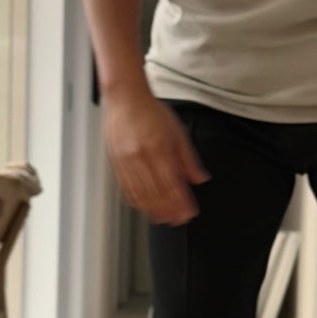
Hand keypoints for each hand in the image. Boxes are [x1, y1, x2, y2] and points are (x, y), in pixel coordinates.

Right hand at [103, 93, 209, 224]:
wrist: (125, 96)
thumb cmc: (151, 111)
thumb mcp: (177, 132)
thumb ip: (188, 159)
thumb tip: (200, 180)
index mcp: (159, 147)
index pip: (172, 183)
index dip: (181, 202)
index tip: (189, 213)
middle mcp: (141, 156)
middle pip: (157, 192)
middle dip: (170, 210)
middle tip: (179, 220)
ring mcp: (127, 161)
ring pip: (141, 194)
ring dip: (154, 210)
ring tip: (164, 219)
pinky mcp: (116, 163)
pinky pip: (127, 188)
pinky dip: (138, 202)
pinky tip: (146, 208)